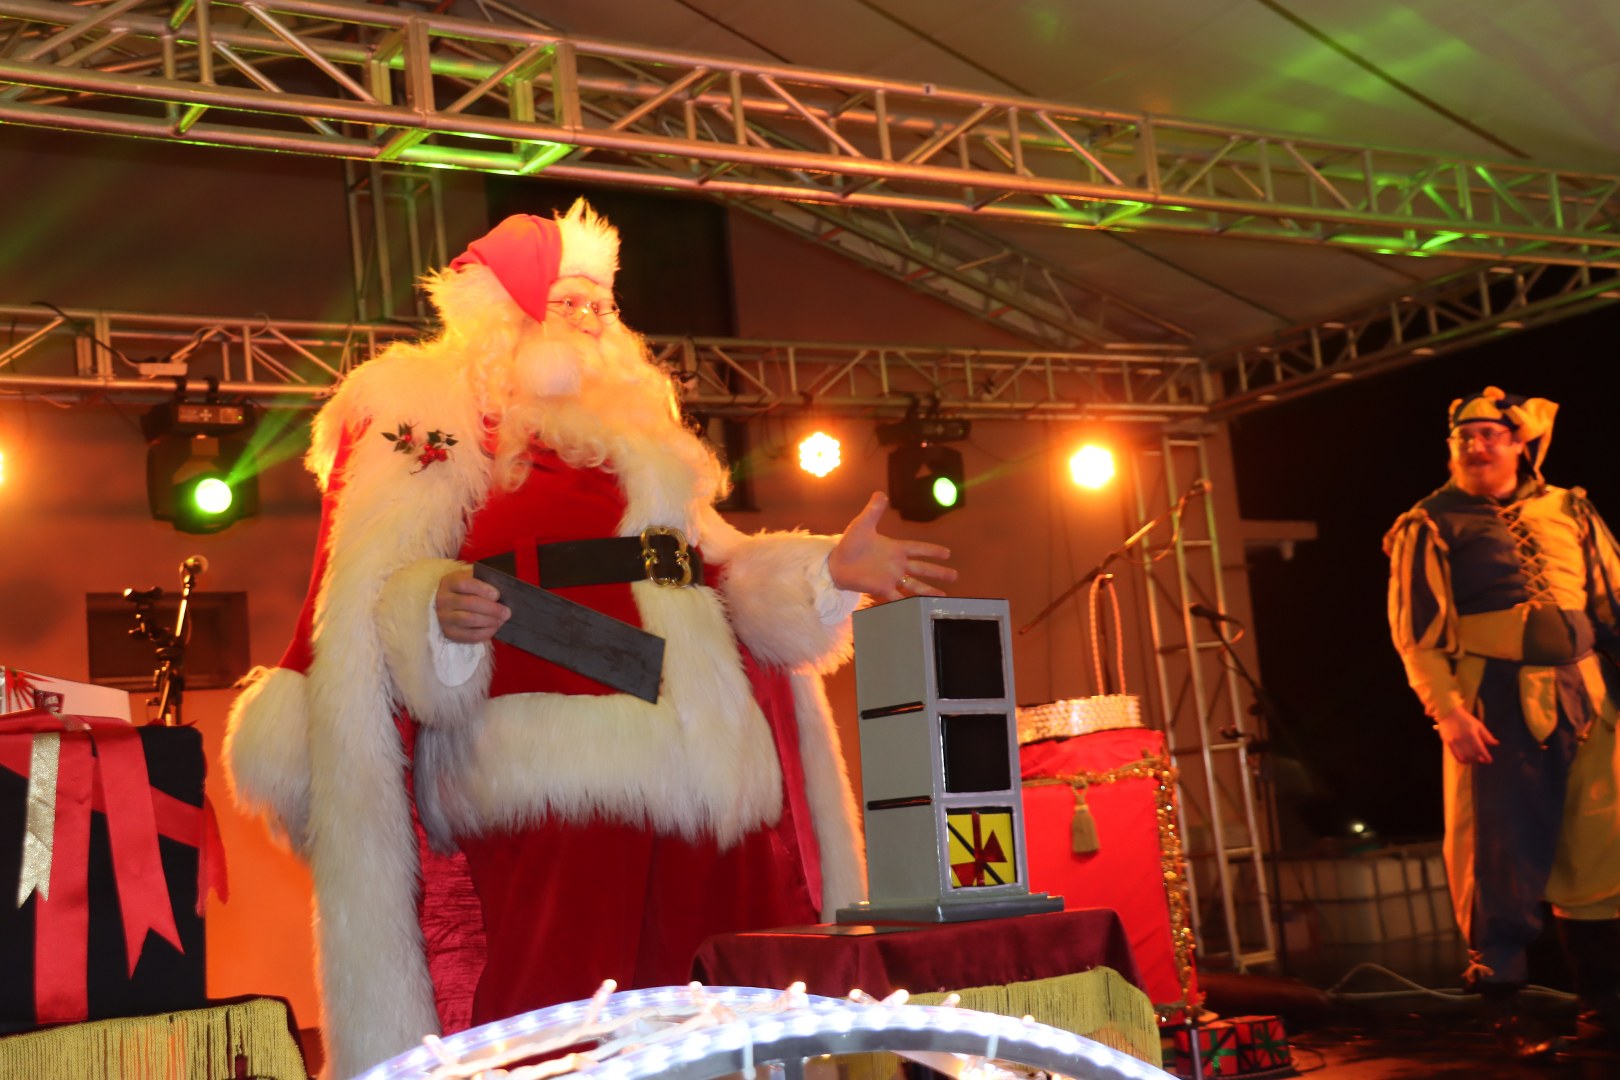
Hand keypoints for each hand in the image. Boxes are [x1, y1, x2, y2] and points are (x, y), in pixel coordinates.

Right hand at [435, 568, 510, 643]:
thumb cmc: (465, 589)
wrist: (447, 604)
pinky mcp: (449, 633)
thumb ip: (483, 579)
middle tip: (506, 612)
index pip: (464, 584)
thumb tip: (502, 586)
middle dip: (491, 608)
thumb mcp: (470, 578)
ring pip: (469, 620)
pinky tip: (494, 628)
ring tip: (501, 620)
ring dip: (489, 621)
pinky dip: (484, 633)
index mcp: (449, 582)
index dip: (482, 589)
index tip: (497, 595)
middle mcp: (443, 600)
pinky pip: (468, 635)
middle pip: (469, 603)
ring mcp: (444, 618)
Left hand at [828, 492, 957, 600]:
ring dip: (929, 589)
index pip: (918, 549)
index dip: (932, 551)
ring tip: (943, 594)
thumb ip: (873, 510)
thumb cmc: (849, 544)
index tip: (947, 553)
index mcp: (894, 548)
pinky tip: (919, 607)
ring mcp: (890, 577)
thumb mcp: (862, 524)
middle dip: (938, 572)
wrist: (835, 564)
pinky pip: (898, 597)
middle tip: (954, 575)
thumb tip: (881, 494)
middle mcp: (896, 564)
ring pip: (914, 585)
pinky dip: (908, 602)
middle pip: (922, 569)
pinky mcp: (881, 588)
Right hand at [1435, 705, 1498, 765]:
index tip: (1489, 760)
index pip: (1481, 749)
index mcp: (1472, 734)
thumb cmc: (1465, 719)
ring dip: (1471, 760)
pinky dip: (1462, 760)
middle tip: (1482, 759)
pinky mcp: (1448, 743)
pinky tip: (1465, 759)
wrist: (1448, 713)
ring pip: (1464, 757)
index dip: (1486, 757)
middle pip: (1473, 755)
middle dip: (1479, 759)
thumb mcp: (1478, 725)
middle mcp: (1463, 739)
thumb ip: (1487, 735)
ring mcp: (1454, 741)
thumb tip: (1496, 743)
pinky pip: (1456, 755)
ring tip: (1474, 759)